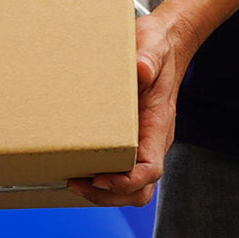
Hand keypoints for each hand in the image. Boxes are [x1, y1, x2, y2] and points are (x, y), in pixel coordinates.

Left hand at [69, 6, 180, 207]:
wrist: (164, 42)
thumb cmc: (157, 47)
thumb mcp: (153, 46)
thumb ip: (148, 59)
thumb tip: (140, 70)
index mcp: (158, 125)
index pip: (150, 168)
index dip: (127, 181)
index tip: (101, 178)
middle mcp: (152, 140)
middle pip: (140, 188)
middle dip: (110, 195)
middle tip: (77, 184)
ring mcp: (143, 140)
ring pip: (131, 185)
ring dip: (104, 191)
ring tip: (74, 181)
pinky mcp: (131, 136)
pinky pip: (122, 168)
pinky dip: (103, 176)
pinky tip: (80, 166)